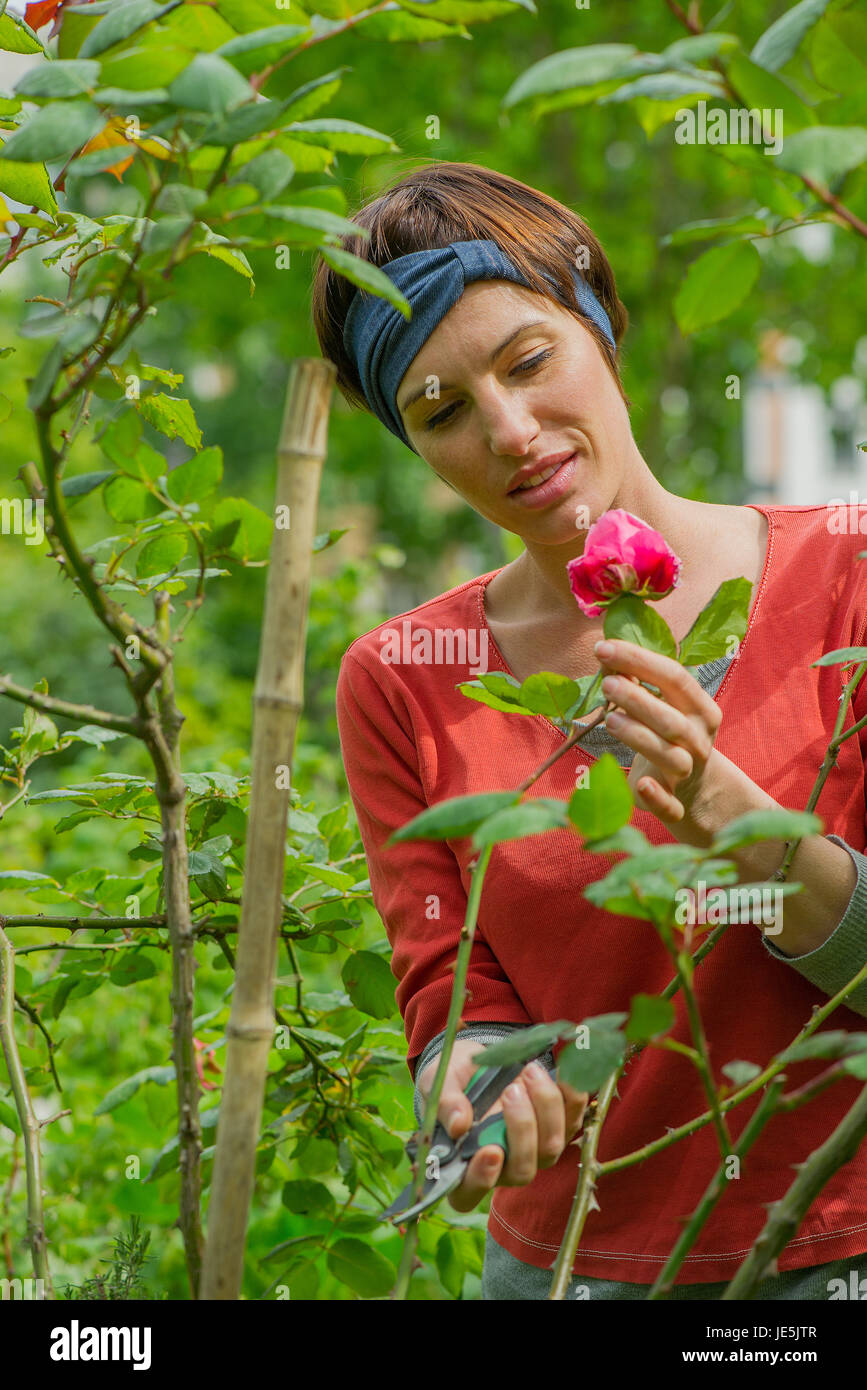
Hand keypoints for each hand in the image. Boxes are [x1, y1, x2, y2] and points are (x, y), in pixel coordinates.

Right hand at [416, 1037, 588, 1213]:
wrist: (479, 1060)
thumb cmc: (454, 1078)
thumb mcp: (440, 1082)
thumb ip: (446, 1103)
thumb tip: (458, 1125)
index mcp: (464, 1165)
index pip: (469, 1193)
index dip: (481, 1179)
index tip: (490, 1151)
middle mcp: (502, 1167)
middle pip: (522, 1170)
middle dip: (522, 1130)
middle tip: (511, 1090)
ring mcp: (534, 1151)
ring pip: (551, 1148)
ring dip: (546, 1108)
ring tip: (529, 1072)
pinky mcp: (558, 1128)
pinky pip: (574, 1121)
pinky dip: (572, 1097)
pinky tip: (561, 1073)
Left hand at [594, 638, 723, 833]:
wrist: (694, 787)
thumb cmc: (668, 734)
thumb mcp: (662, 706)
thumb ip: (639, 683)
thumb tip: (608, 655)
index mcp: (700, 709)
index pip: (675, 677)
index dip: (640, 660)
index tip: (604, 647)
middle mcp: (698, 740)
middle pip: (671, 719)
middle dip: (638, 699)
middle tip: (606, 683)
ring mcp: (688, 773)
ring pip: (670, 757)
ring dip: (640, 737)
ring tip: (609, 719)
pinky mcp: (674, 804)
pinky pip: (670, 806)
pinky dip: (656, 798)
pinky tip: (640, 785)